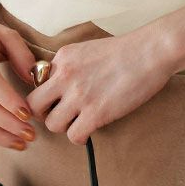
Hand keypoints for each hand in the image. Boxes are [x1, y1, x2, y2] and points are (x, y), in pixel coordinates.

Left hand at [25, 30, 174, 145]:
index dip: (47, 94)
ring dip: (65, 126)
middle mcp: (65, 75)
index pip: (36, 83)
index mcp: (63, 57)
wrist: (150, 51)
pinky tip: (91, 128)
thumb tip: (60, 86)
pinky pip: (73, 136)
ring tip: (81, 119)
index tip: (58, 99)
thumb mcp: (88, 49)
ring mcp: (79, 95)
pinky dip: (80, 136)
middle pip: (34, 105)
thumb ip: (70, 66)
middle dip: (45, 113)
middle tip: (62, 113)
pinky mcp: (95, 113)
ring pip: (52, 124)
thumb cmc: (126, 50)